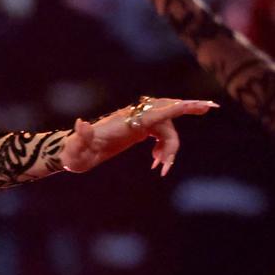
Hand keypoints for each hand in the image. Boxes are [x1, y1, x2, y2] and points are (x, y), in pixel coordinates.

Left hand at [59, 96, 217, 176]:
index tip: (198, 105)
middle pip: (167, 116)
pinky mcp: (136, 131)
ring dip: (170, 149)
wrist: (71, 154)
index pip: (156, 113)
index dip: (177, 109)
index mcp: (125, 123)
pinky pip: (161, 133)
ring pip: (166, 129)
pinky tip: (157, 164)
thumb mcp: (75, 150)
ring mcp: (135, 123)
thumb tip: (80, 124)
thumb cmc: (74, 154)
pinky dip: (165, 148)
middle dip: (184, 118)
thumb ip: (79, 137)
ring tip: (160, 169)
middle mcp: (132, 119)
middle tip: (204, 115)